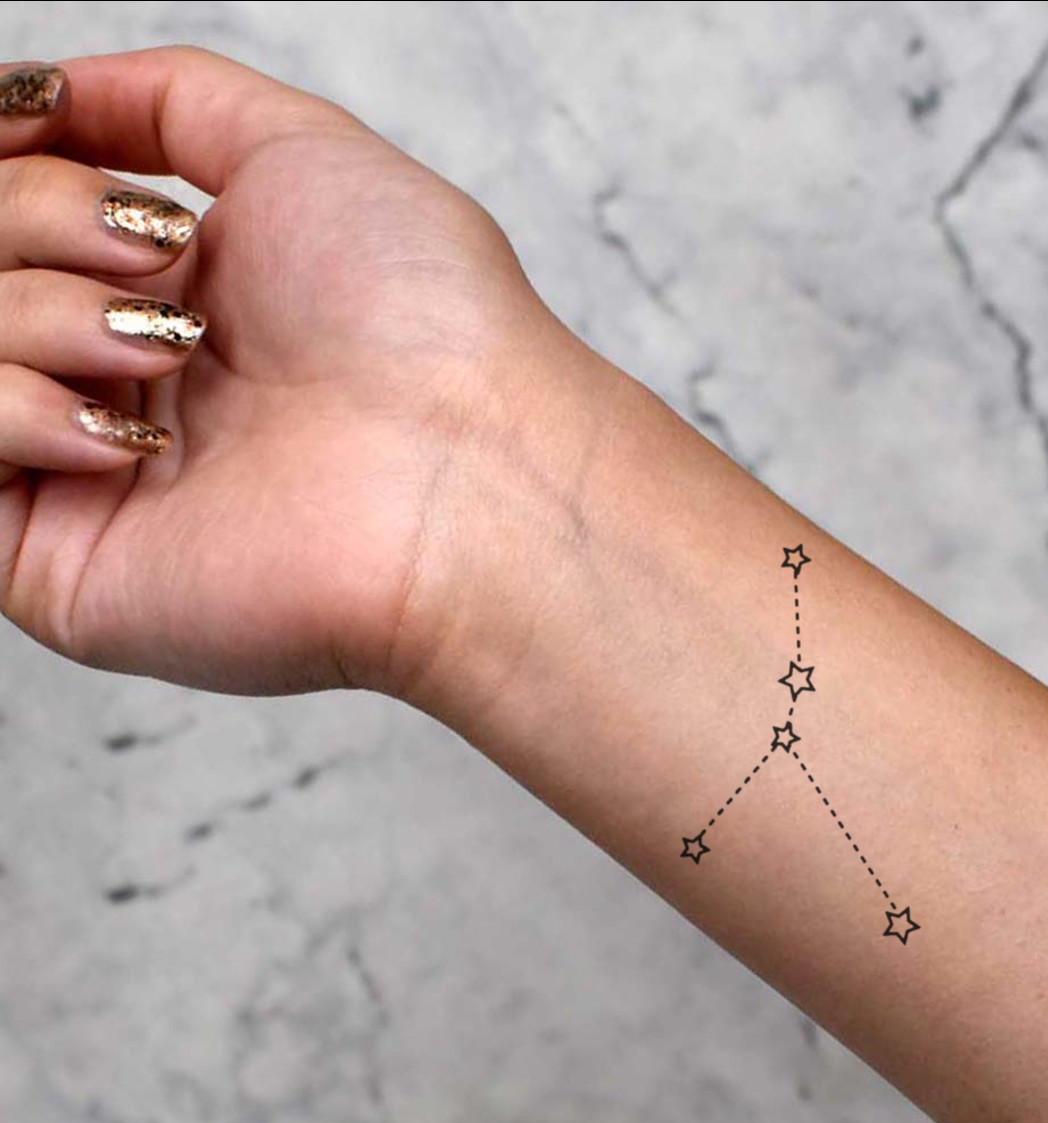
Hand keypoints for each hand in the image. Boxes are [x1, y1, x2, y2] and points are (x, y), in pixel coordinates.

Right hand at [0, 47, 601, 696]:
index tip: (51, 134)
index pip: (21, 217)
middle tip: (156, 261)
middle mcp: (128, 385)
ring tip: (168, 353)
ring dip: (41, 315)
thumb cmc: (424, 322)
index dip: (26, 169)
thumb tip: (40, 94)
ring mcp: (91, 478)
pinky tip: (121, 436)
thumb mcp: (302, 152)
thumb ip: (166, 102)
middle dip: (40, 221)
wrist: (469, 477)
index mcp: (176, 301)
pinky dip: (7, 409)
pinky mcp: (63, 569)